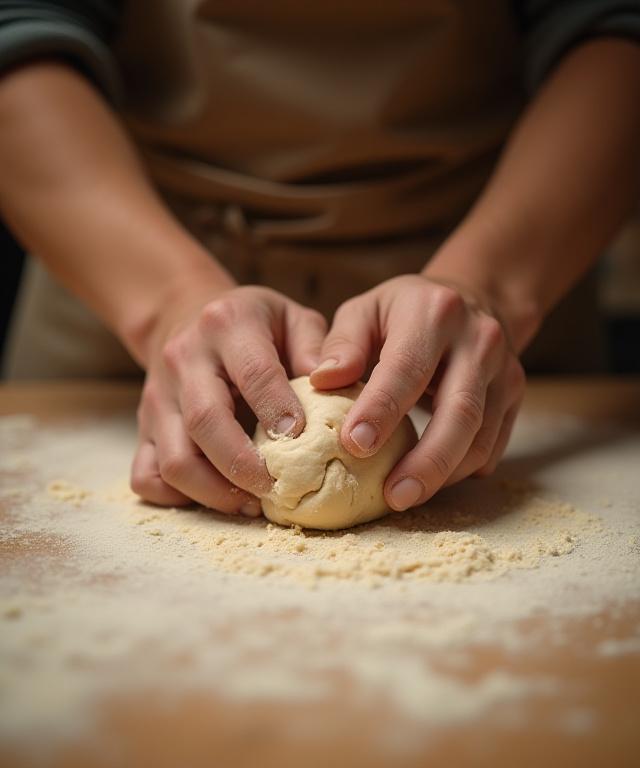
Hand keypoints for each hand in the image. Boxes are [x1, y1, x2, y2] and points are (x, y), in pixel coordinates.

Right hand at [131, 284, 326, 515]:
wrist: (184, 315)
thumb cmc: (253, 324)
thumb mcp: (291, 317)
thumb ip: (315, 347)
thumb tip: (334, 389)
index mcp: (227, 325)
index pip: (254, 374)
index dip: (278, 410)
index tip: (303, 440)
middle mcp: (185, 360)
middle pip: (205, 423)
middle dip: (245, 466)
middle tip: (278, 489)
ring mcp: (157, 397)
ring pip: (174, 460)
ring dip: (215, 493)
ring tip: (253, 503)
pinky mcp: (143, 427)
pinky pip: (147, 476)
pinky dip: (177, 498)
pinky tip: (215, 498)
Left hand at [310, 275, 524, 510]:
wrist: (474, 298)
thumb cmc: (405, 311)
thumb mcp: (366, 310)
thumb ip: (343, 344)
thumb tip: (321, 380)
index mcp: (435, 313)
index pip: (408, 368)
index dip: (382, 409)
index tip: (355, 445)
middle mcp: (479, 340)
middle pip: (460, 412)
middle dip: (426, 461)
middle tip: (392, 496)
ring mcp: (504, 370)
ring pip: (481, 436)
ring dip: (443, 474)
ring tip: (404, 497)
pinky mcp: (514, 396)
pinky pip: (492, 445)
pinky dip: (461, 470)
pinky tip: (430, 481)